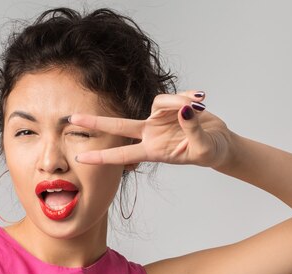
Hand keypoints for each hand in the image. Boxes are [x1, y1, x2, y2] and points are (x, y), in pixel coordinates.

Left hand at [69, 90, 234, 168]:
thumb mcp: (203, 148)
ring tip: (199, 106)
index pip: (123, 155)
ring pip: (158, 101)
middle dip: (95, 122)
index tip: (80, 159)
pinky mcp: (170, 105)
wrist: (220, 143)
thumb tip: (184, 111)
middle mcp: (151, 133)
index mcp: (154, 151)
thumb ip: (192, 130)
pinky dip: (188, 96)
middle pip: (118, 125)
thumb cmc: (210, 152)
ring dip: (178, 101)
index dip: (102, 157)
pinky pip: (174, 95)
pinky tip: (202, 101)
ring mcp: (159, 118)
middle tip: (71, 118)